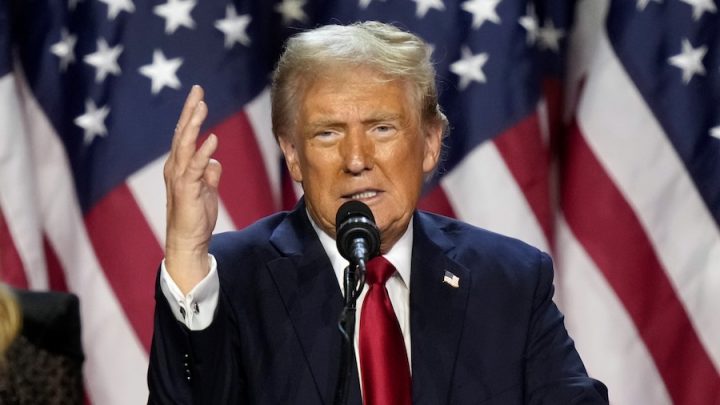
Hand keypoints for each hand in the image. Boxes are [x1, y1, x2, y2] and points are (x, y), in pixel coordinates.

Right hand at [163, 85, 221, 293]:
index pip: (184, 135)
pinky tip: (213, 139)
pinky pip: (196, 167)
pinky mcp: (187, 189)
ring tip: (202, 107)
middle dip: (190, 111)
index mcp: (179, 166)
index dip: (191, 115)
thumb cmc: (196, 216)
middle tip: (198, 90)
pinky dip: (204, 152)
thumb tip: (215, 161)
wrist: (188, 241)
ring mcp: (180, 178)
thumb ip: (209, 173)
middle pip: (182, 134)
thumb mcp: (206, 190)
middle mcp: (176, 168)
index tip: (198, 96)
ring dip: (194, 125)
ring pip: (185, 146)